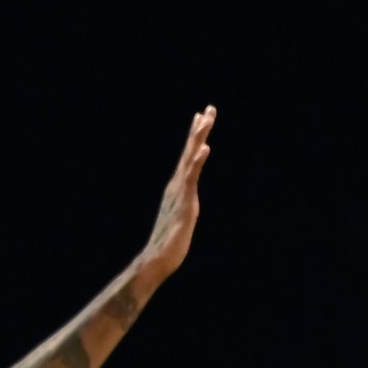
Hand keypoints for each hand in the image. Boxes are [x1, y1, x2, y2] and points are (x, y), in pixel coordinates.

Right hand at [135, 107, 217, 281]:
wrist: (158, 259)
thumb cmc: (170, 243)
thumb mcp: (182, 218)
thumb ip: (184, 205)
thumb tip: (186, 203)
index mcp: (178, 187)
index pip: (189, 156)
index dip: (196, 136)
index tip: (202, 116)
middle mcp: (177, 184)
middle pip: (190, 151)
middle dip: (200, 129)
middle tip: (209, 108)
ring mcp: (180, 192)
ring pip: (190, 159)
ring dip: (199, 138)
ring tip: (206, 119)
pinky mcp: (184, 202)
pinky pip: (191, 178)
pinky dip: (197, 162)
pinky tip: (205, 149)